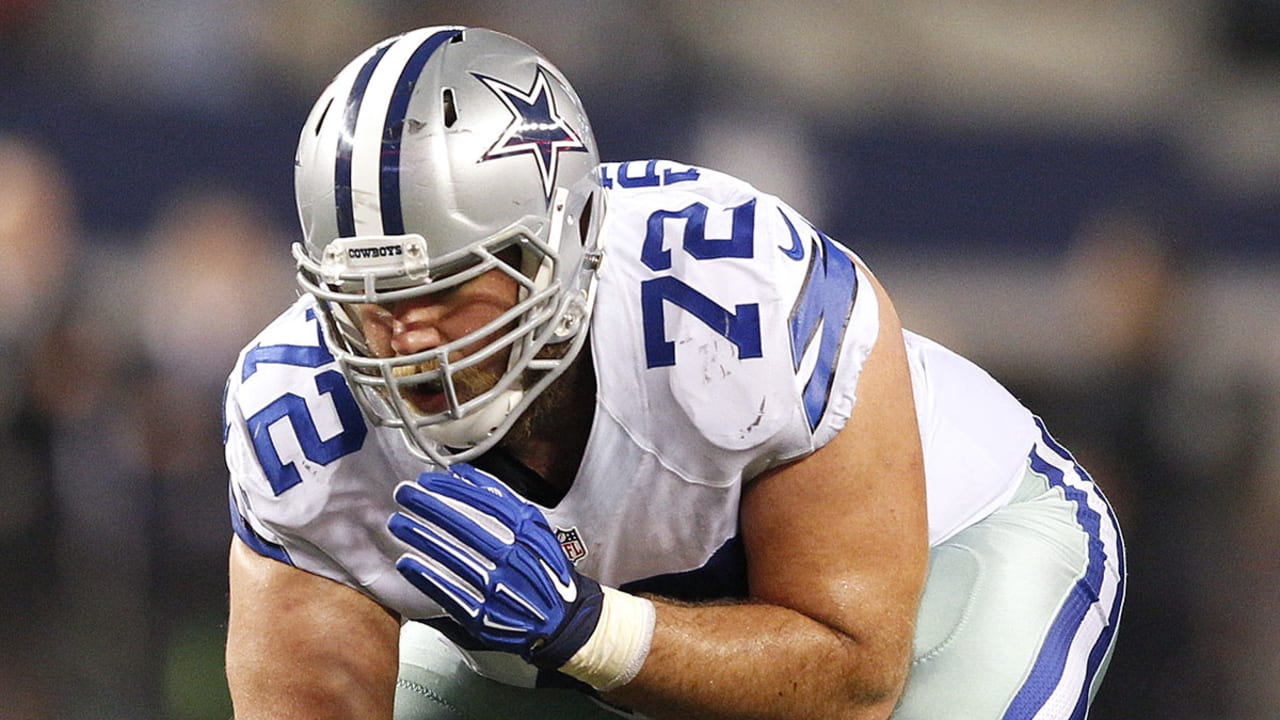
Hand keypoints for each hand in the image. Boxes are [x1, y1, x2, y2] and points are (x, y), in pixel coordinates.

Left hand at [389, 464, 604, 668]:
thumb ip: (506, 502)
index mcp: (530, 533)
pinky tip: (407, 564)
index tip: (428, 481)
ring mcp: (501, 588)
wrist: (562, 621)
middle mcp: (517, 557)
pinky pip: (452, 594)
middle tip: (404, 494)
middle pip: (468, 527)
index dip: (454, 490)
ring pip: (457, 558)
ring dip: (424, 539)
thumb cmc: (543, 570)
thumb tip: (466, 477)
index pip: (488, 503)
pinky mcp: (487, 616)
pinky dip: (428, 578)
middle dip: (432, 508)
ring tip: (398, 523)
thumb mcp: (537, 529)